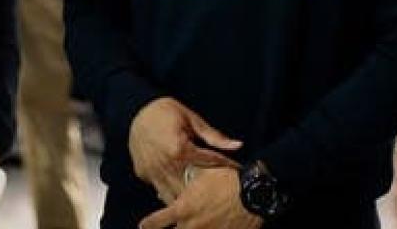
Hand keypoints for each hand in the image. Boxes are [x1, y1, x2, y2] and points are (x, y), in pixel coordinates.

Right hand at [129, 97, 241, 203]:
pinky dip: (170, 191)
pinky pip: (159, 188)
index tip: (237, 171)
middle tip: (219, 190)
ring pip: (174, 194)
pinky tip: (181, 191)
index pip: (209, 163)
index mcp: (179, 149)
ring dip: (187, 196)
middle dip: (206, 190)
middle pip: (192, 186)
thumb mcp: (192, 119)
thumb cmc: (166, 112)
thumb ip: (214, 137)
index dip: (226, 166)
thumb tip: (238, 145)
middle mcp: (165, 164)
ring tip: (201, 197)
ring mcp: (152, 171)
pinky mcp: (143, 173)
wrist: (135, 110)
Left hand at [139, 166, 261, 228]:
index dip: (148, 225)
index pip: (157, 222)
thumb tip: (180, 175)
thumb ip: (189, 176)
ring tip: (196, 224)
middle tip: (177, 223)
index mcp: (183, 209)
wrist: (253, 195)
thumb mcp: (204, 173)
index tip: (143, 226)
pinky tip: (212, 227)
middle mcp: (191, 225)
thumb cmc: (228, 180)